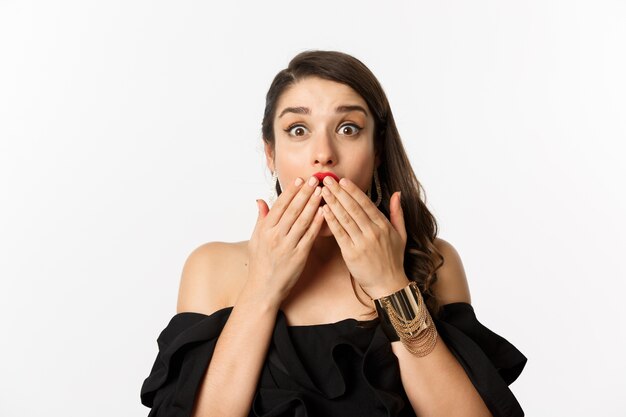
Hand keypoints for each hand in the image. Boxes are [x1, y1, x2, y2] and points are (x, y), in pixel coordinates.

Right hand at [247, 176, 324, 306]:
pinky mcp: (299, 256)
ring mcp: (288, 246)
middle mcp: (276, 236)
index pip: (279, 205)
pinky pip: (310, 236)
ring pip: (303, 220)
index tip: (299, 179)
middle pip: (293, 210)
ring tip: (321, 192)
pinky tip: (324, 212)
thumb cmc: (260, 263)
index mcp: (265, 230)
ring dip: (313, 204)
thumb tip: (260, 200)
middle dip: (304, 193)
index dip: (290, 191)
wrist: (264, 288)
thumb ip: (260, 218)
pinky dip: (317, 223)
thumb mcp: (255, 239)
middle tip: (314, 180)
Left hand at [320, 176, 408, 298]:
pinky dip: (331, 221)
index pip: (366, 203)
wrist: (388, 284)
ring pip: (345, 218)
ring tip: (322, 191)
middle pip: (353, 208)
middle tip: (327, 180)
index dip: (353, 191)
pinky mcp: (351, 253)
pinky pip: (339, 233)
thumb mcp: (401, 235)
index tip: (342, 180)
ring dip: (333, 203)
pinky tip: (323, 210)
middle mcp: (373, 232)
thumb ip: (398, 213)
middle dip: (339, 192)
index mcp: (384, 226)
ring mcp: (362, 242)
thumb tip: (397, 194)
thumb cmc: (394, 260)